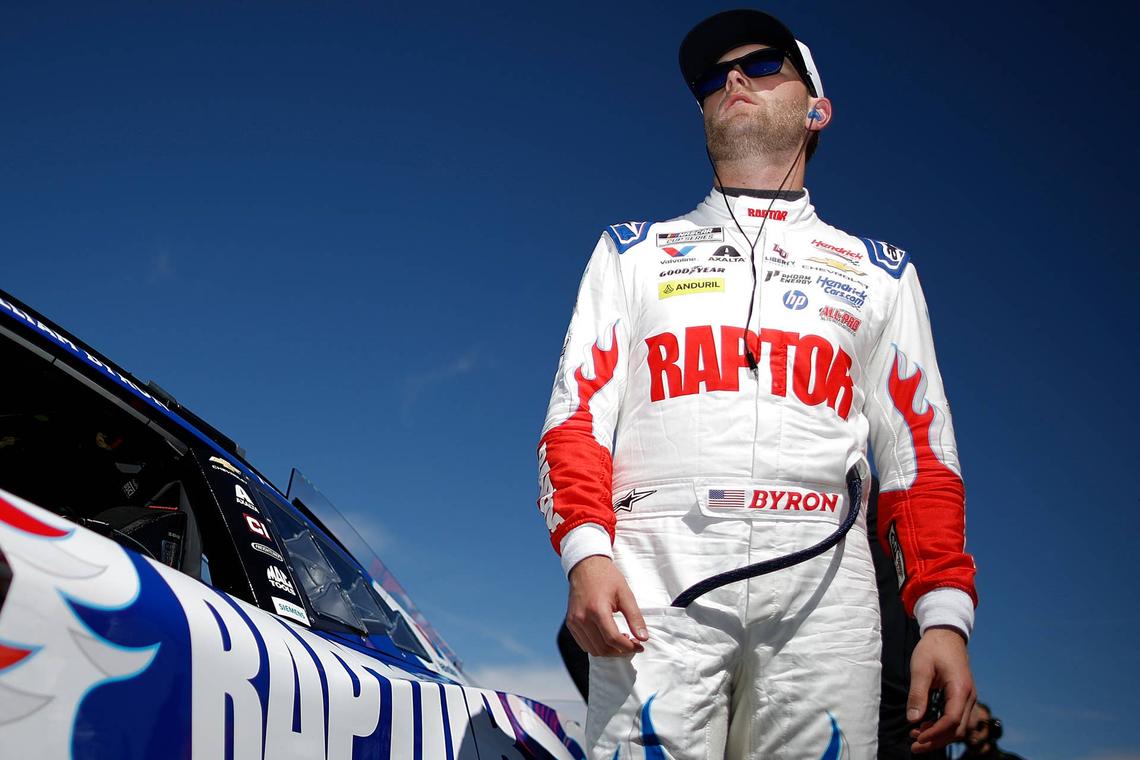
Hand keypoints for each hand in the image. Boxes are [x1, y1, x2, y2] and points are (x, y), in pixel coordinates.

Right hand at [565, 556, 648, 656]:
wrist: (586, 566)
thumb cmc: (607, 578)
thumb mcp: (625, 594)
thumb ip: (635, 618)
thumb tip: (643, 638)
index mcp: (597, 610)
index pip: (613, 639)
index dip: (629, 647)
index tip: (639, 647)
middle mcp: (582, 618)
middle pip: (603, 648)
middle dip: (620, 651)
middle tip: (632, 644)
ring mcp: (574, 622)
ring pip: (593, 649)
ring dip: (609, 651)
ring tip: (621, 641)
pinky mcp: (570, 623)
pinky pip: (584, 643)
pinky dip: (597, 646)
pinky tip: (608, 638)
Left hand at [908, 626, 976, 752]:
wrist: (946, 634)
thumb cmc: (933, 648)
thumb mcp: (920, 668)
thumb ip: (917, 694)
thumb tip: (913, 719)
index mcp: (960, 689)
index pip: (952, 720)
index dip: (935, 733)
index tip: (917, 738)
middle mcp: (969, 697)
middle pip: (957, 729)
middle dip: (937, 740)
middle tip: (915, 746)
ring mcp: (968, 698)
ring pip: (959, 727)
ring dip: (939, 735)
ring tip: (916, 736)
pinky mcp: (962, 698)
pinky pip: (956, 718)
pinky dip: (942, 727)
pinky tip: (925, 726)